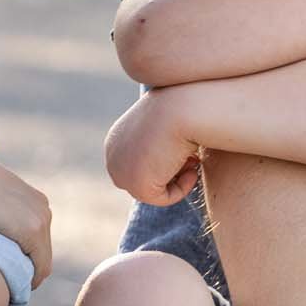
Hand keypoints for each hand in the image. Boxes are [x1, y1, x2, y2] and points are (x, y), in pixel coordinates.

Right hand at [0, 149, 54, 286]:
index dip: (19, 256)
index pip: (34, 237)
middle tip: (2, 285)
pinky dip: (26, 283)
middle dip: (24, 268)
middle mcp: (41, 206)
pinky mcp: (32, 231)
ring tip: (2, 289)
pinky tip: (9, 292)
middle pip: (40, 251)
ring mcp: (39, 218)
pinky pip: (39, 269)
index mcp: (30, 197)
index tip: (0, 270)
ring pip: (41, 262)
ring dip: (25, 277)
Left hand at [103, 93, 203, 208]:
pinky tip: (192, 167)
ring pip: (152, 191)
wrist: (182, 107)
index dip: (165, 163)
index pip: (138, 165)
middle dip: (168, 173)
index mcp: (116, 140)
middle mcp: (113, 157)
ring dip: (176, 180)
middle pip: (143, 181)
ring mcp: (122, 173)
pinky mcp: (137, 187)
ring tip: (192, 159)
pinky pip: (164, 198)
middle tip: (191, 158)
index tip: (183, 151)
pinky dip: (182, 188)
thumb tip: (166, 162)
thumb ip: (158, 144)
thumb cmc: (180, 108)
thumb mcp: (164, 123)